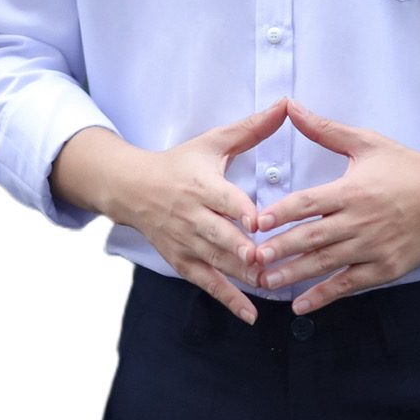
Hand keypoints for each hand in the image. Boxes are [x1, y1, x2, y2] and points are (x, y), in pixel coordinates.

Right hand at [89, 98, 288, 323]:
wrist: (133, 188)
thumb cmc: (181, 162)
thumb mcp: (213, 141)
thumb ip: (252, 128)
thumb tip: (285, 105)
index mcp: (201, 185)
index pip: (222, 199)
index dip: (239, 210)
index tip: (259, 220)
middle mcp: (192, 216)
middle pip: (219, 236)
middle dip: (241, 249)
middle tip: (265, 260)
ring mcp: (186, 242)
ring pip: (216, 262)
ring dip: (241, 276)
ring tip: (270, 285)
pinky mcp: (183, 261)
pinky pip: (207, 284)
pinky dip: (229, 299)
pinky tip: (251, 315)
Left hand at [253, 99, 419, 313]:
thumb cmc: (406, 166)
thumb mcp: (366, 142)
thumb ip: (325, 129)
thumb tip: (291, 106)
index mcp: (352, 190)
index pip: (309, 203)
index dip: (282, 212)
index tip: (258, 222)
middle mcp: (359, 221)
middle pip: (312, 236)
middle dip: (281, 248)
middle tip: (253, 258)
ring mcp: (372, 247)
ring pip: (326, 263)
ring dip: (295, 273)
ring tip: (267, 281)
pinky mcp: (384, 268)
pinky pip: (349, 283)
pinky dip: (324, 295)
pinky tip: (301, 303)